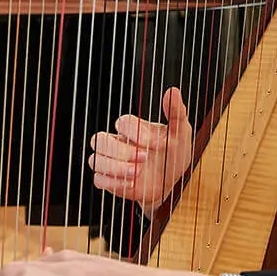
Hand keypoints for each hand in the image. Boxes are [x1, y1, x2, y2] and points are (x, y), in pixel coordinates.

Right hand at [89, 87, 194, 211]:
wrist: (172, 182)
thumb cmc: (174, 154)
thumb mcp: (180, 132)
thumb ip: (176, 112)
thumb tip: (173, 91)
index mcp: (133, 128)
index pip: (122, 122)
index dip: (136, 132)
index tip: (158, 144)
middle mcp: (118, 143)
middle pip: (99, 139)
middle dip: (120, 150)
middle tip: (144, 158)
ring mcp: (111, 162)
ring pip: (95, 160)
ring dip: (115, 167)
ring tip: (138, 173)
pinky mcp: (110, 181)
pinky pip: (99, 180)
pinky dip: (113, 182)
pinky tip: (132, 184)